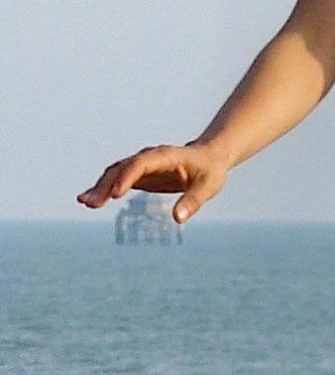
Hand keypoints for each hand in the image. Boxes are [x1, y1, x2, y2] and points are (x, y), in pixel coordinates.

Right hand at [77, 142, 227, 223]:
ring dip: (100, 187)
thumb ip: (194, 201)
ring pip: (115, 173)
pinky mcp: (138, 175)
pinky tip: (86, 200)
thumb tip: (178, 218)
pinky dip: (102, 189)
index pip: (143, 163)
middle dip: (107, 184)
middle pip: (123, 168)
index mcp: (166, 156)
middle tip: (92, 203)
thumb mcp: (208, 186)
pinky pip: (116, 180)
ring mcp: (142, 166)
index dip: (128, 176)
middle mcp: (150, 158)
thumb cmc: (210, 171)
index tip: (116, 194)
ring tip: (85, 203)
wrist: (209, 158)